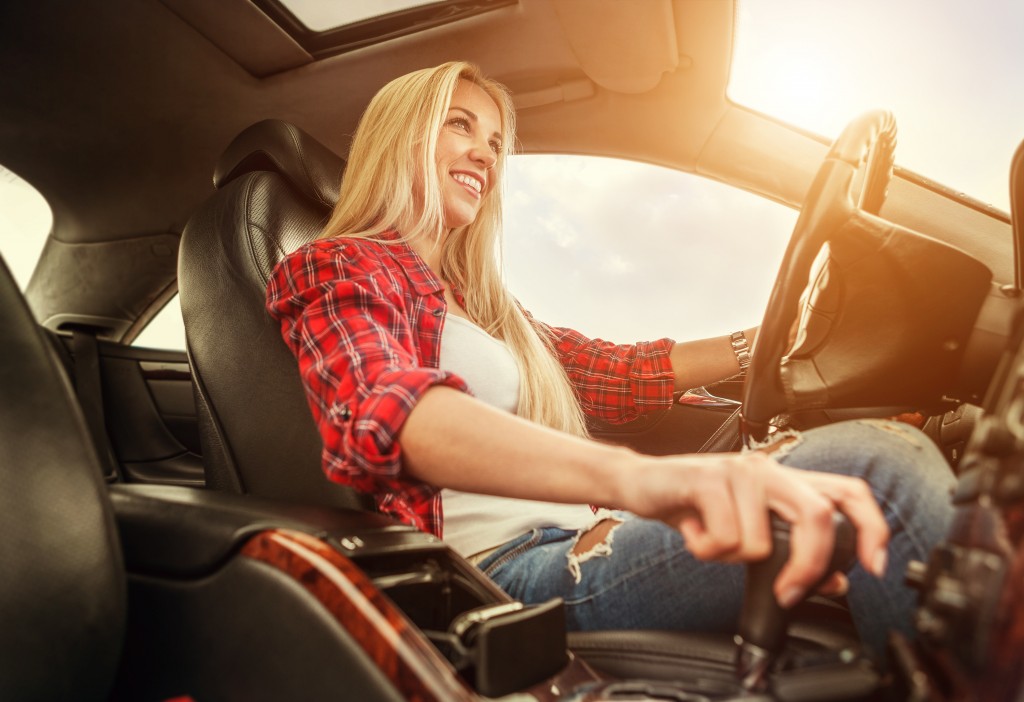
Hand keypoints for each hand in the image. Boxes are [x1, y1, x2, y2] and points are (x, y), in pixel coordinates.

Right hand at [621, 451, 888, 607]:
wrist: (642, 483)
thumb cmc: (694, 506)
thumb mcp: (747, 530)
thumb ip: (791, 549)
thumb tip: (835, 580)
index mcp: (786, 480)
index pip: (849, 492)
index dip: (872, 528)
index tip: (873, 566)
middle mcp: (769, 469)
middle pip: (818, 516)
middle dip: (807, 565)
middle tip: (787, 592)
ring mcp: (739, 471)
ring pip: (760, 541)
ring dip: (730, 557)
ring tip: (710, 539)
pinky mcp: (708, 478)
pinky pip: (724, 538)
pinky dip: (706, 550)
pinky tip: (694, 533)